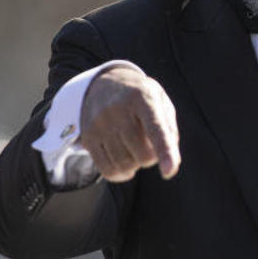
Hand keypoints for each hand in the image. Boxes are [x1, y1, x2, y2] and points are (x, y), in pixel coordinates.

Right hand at [79, 66, 180, 181]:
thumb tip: (169, 163)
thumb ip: (169, 131)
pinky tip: (126, 166)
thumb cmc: (141, 99)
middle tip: (150, 146)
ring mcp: (100, 123)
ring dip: (136, 165)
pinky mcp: (88, 137)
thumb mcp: (160, 102)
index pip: (156, 129)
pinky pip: (107, 170)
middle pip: (142, 155)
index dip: (165, 151)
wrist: (104, 84)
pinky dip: (120, 174)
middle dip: (152, 158)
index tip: (169, 172)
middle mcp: (118, 109)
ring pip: (124, 165)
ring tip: (136, 150)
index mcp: (143, 98)